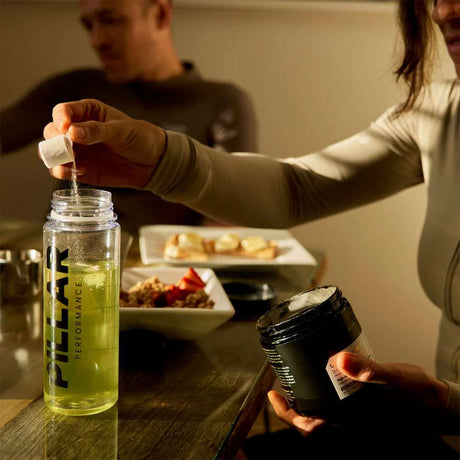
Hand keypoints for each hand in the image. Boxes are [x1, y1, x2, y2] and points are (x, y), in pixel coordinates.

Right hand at [42, 99, 165, 187]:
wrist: (154, 164)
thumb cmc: (141, 138)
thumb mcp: (121, 131)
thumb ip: (97, 131)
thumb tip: (71, 132)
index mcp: (88, 112)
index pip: (63, 111)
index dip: (61, 119)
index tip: (66, 128)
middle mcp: (78, 131)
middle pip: (52, 131)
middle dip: (55, 139)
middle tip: (68, 148)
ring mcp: (79, 151)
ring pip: (53, 152)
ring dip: (55, 157)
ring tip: (70, 162)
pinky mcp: (82, 170)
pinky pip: (63, 171)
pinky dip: (63, 172)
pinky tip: (76, 172)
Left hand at [268, 352, 449, 436]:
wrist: (435, 400)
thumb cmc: (418, 394)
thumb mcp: (395, 378)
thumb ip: (370, 370)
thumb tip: (341, 360)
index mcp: (352, 418)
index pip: (311, 425)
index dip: (289, 414)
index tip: (275, 396)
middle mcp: (349, 418)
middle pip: (310, 419)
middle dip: (291, 406)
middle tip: (278, 387)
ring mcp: (353, 413)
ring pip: (320, 410)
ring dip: (304, 398)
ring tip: (292, 380)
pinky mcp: (359, 404)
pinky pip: (333, 401)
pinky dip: (321, 389)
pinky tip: (320, 373)